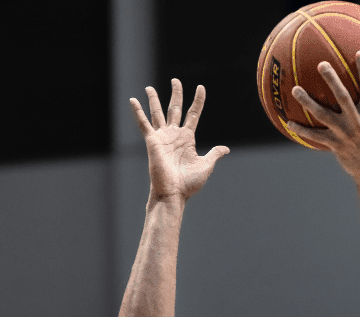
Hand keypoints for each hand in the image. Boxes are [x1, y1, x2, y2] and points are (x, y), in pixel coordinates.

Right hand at [130, 79, 229, 202]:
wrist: (174, 193)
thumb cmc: (189, 183)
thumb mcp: (206, 166)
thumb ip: (214, 154)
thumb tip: (226, 148)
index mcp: (188, 139)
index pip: (193, 114)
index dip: (197, 101)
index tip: (201, 88)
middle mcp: (174, 135)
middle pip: (175, 108)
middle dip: (176, 94)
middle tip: (175, 80)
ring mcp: (162, 137)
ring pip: (158, 113)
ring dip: (154, 99)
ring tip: (149, 87)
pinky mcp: (152, 141)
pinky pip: (143, 124)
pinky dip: (138, 112)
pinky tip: (133, 100)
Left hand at [287, 51, 359, 179]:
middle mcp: (357, 123)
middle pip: (342, 98)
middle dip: (332, 80)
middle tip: (322, 64)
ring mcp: (344, 134)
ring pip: (324, 115)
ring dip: (308, 102)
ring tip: (295, 89)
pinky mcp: (335, 146)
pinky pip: (315, 136)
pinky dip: (301, 130)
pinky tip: (288, 123)